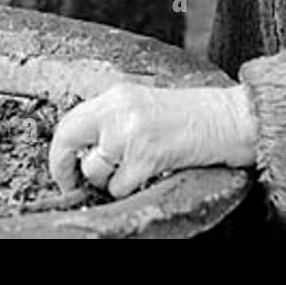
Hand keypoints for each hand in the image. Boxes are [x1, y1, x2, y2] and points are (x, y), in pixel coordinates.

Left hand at [49, 83, 257, 198]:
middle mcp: (119, 109)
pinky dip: (128, 189)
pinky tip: (147, 175)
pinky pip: (119, 186)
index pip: (70, 120)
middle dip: (64, 166)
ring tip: (130, 172)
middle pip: (69, 138)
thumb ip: (113, 119)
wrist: (226, 118)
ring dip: (107, 181)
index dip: (59, 149)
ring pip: (94, 169)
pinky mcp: (145, 155)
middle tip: (71, 183)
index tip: (62, 168)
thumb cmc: (190, 116)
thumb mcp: (144, 105)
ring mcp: (131, 132)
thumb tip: (82, 150)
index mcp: (117, 95)